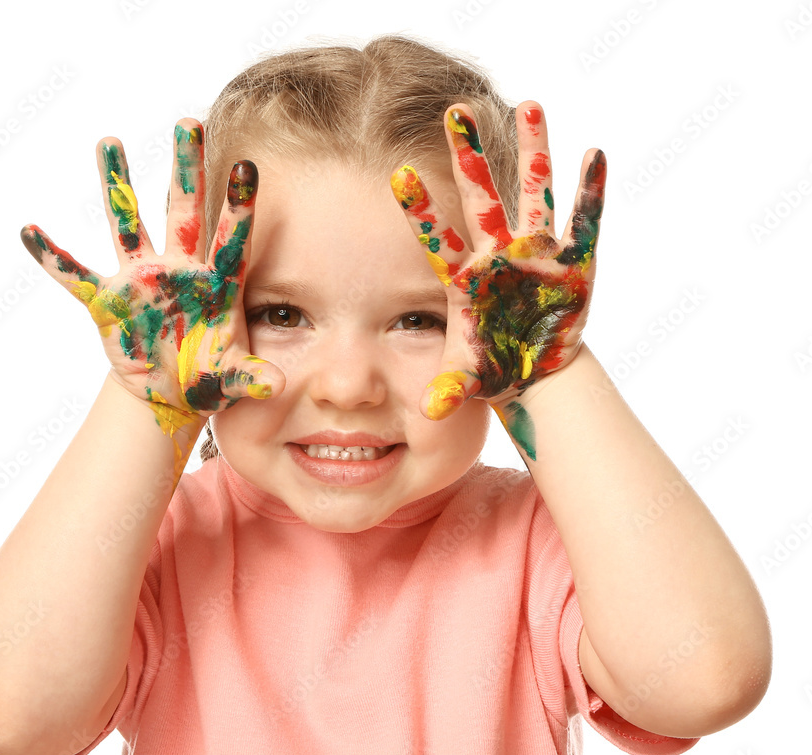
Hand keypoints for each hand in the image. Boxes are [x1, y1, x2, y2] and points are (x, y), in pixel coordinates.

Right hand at [20, 118, 283, 440]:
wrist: (173, 393)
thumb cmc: (209, 378)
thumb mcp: (232, 381)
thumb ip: (251, 378)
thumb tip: (276, 386)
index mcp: (216, 285)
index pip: (230, 238)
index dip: (238, 205)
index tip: (247, 166)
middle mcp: (179, 270)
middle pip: (183, 211)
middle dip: (186, 169)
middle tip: (187, 122)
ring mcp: (143, 281)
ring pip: (129, 224)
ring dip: (117, 185)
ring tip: (110, 140)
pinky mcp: (110, 302)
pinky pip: (76, 277)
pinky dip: (53, 258)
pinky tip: (29, 231)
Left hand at [390, 102, 605, 457]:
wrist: (534, 369)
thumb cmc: (495, 368)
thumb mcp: (470, 378)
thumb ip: (450, 388)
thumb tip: (430, 412)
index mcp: (467, 278)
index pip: (437, 238)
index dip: (421, 210)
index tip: (396, 176)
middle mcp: (498, 255)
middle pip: (481, 198)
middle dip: (470, 156)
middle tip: (456, 110)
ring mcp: (535, 254)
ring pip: (533, 193)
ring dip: (534, 152)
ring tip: (531, 105)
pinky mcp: (571, 262)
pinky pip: (583, 221)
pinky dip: (591, 192)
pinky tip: (595, 155)